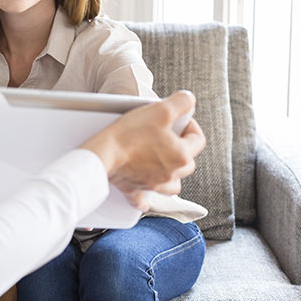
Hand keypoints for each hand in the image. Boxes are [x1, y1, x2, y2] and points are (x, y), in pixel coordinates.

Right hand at [80, 91, 205, 203]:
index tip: (179, 120)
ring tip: (161, 162)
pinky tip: (143, 189)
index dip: (190, 126)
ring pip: (172, 184)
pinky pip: (145, 199)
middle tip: (167, 136)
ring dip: (171, 174)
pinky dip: (145, 196)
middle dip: (182, 149)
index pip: (198, 139)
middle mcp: (171, 174)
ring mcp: (154, 184)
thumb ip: (181, 102)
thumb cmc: (129, 134)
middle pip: (188, 162)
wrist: (102, 154)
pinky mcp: (136, 190)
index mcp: (182, 155)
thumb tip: (190, 101)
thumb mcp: (160, 110)